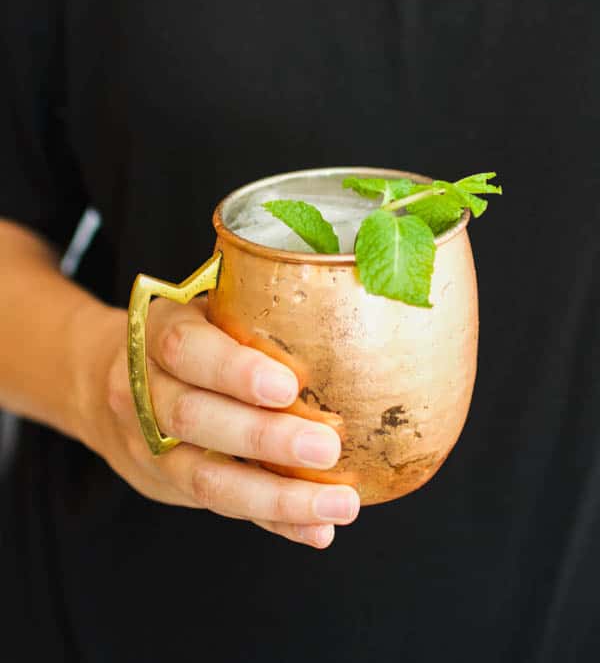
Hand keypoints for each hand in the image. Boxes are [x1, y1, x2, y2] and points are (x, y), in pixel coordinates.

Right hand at [89, 297, 359, 548]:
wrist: (105, 380)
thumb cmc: (185, 339)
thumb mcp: (205, 311)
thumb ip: (252, 319)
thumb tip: (346, 325)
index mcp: (156, 333)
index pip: (185, 349)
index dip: (234, 369)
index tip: (288, 385)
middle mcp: (142, 391)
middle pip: (194, 418)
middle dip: (264, 438)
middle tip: (326, 448)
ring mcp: (149, 446)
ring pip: (206, 479)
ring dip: (278, 497)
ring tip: (339, 504)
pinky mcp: (167, 485)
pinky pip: (223, 509)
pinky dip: (273, 522)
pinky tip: (316, 529)